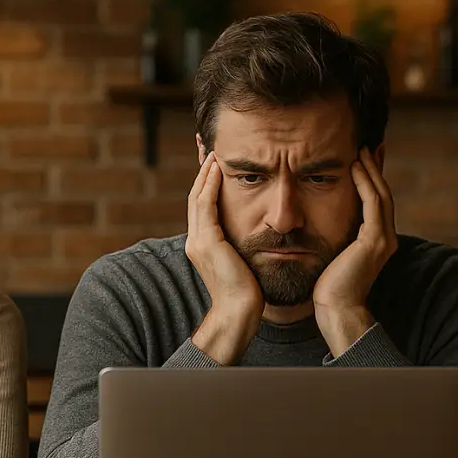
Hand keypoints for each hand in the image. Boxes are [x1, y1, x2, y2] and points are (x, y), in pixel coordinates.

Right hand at [185, 153, 262, 362]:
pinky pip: (205, 205)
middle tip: (204, 143)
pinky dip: (210, 184)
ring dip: (204, 170)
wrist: (239, 314)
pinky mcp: (207, 242)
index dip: (206, 180)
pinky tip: (217, 167)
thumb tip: (261, 233)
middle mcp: (196, 240)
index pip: (203, 203)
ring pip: (198, 195)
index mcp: (204, 244)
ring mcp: (199, 240)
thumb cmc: (249, 294)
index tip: (213, 159)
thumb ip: (245, 245)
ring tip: (211, 149)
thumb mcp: (245, 262)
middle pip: (196, 194)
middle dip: (201, 168)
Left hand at [312, 148, 397, 351]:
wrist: (335, 310)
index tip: (364, 157)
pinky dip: (365, 183)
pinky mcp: (374, 240)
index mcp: (376, 240)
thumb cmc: (328, 287)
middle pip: (383, 193)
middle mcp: (385, 237)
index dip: (372, 178)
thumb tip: (318, 221)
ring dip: (371, 170)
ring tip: (361, 150)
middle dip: (376, 168)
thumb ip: (334, 236)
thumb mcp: (332, 253)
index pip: (376, 201)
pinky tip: (355, 167)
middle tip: (370, 145)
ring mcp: (383, 238)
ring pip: (380, 194)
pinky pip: (372, 203)